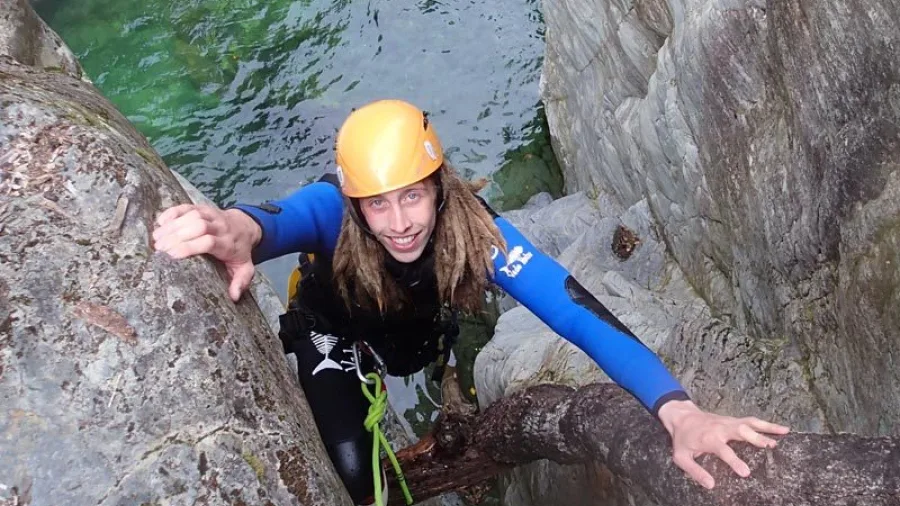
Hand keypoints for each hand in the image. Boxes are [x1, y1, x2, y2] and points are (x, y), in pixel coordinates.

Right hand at [152, 204, 260, 301]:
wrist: (245, 227)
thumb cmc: (240, 251)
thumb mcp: (245, 268)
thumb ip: (241, 281)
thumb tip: (234, 297)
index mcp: (228, 244)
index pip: (208, 242)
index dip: (189, 247)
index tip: (172, 256)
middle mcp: (221, 227)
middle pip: (198, 226)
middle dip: (177, 236)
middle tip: (159, 249)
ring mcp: (212, 215)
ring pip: (192, 215)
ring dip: (172, 225)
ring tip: (156, 239)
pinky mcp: (203, 208)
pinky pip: (188, 207)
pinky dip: (173, 212)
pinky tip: (161, 222)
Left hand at [657, 400, 789, 488]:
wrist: (681, 416)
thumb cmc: (682, 439)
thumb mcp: (681, 457)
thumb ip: (695, 471)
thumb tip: (711, 485)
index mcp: (709, 439)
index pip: (724, 451)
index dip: (734, 462)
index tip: (746, 473)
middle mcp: (721, 428)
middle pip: (741, 432)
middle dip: (756, 438)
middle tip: (772, 446)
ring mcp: (728, 422)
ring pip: (750, 423)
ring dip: (767, 427)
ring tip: (785, 432)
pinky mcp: (733, 420)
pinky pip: (751, 420)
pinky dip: (766, 423)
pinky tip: (780, 428)